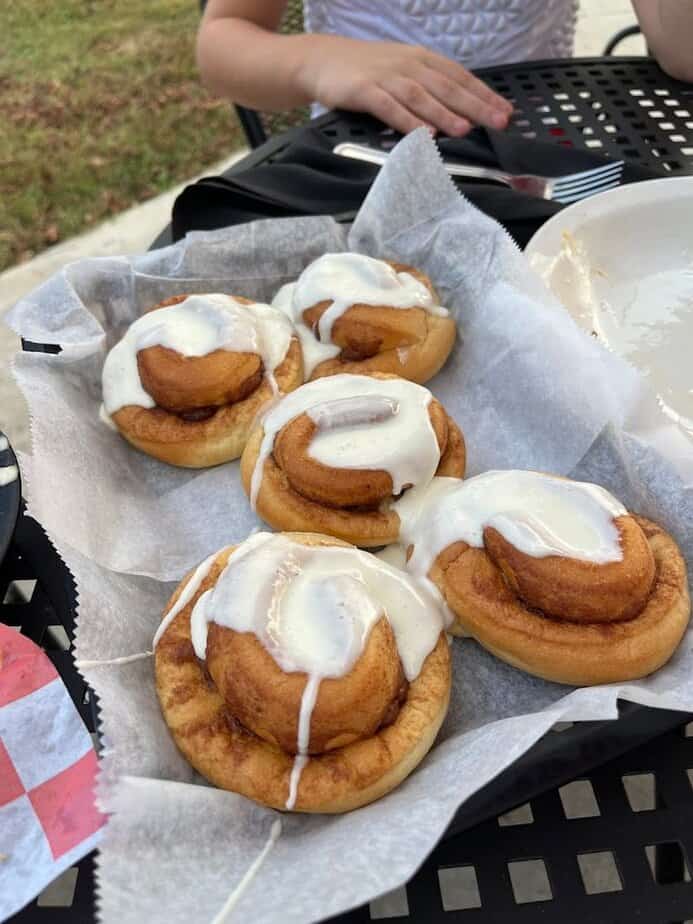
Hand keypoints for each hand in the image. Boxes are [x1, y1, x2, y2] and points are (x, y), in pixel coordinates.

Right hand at [297, 35, 512, 135]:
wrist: (322, 60)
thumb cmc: (365, 71)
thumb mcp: (401, 71)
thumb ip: (427, 87)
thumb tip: (459, 110)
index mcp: (421, 59)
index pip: (459, 76)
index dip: (484, 94)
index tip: (505, 111)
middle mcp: (408, 65)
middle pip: (447, 86)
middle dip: (475, 104)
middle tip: (498, 121)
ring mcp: (386, 77)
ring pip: (422, 95)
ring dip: (445, 113)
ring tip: (465, 130)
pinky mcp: (364, 91)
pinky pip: (390, 107)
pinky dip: (408, 121)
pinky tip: (423, 134)